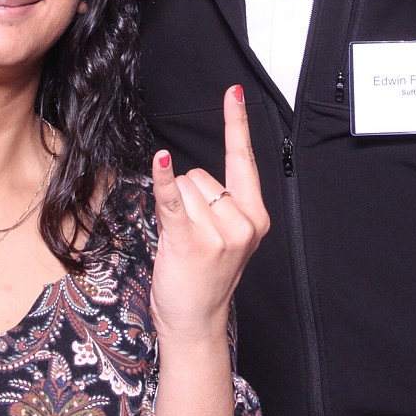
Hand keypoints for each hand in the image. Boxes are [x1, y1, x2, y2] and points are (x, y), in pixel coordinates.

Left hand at [149, 88, 268, 415]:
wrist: (195, 323)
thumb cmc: (204, 278)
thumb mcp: (222, 238)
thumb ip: (217, 204)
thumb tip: (185, 173)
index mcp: (254, 217)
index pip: (244, 161)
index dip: (237, 125)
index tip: (234, 93)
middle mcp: (242, 222)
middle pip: (202, 175)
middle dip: (189, 199)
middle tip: (192, 236)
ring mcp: (218, 233)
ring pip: (185, 188)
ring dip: (175, 209)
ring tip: (183, 243)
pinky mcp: (191, 240)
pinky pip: (172, 200)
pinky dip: (164, 180)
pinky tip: (161, 161)